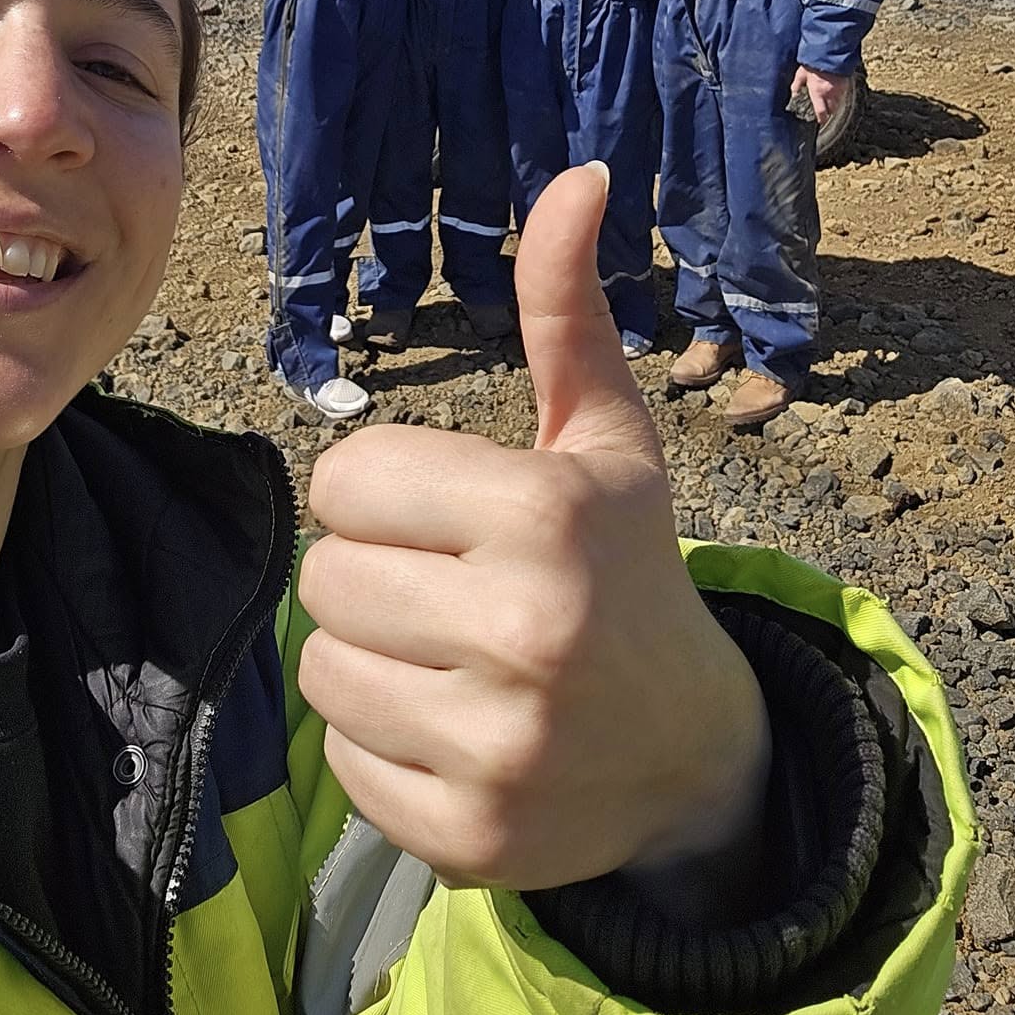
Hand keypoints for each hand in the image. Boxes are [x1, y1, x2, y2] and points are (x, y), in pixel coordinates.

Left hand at [298, 164, 769, 892]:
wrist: (694, 751)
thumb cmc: (627, 565)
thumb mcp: (602, 437)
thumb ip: (565, 310)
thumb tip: (576, 173)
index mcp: (546, 515)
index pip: (346, 479)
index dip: (385, 492)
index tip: (447, 514)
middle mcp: (526, 632)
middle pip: (322, 577)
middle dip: (372, 572)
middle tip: (446, 588)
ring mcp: (499, 747)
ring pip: (320, 669)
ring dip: (368, 656)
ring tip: (448, 655)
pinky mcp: (470, 840)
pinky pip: (343, 762)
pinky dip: (382, 744)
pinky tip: (456, 728)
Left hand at [792, 64, 847, 123]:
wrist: (828, 51)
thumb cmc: (812, 63)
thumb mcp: (801, 74)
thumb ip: (797, 85)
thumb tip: (794, 94)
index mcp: (818, 93)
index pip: (822, 112)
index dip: (822, 118)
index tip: (820, 120)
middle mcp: (830, 93)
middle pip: (833, 110)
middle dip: (829, 111)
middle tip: (825, 110)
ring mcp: (840, 88)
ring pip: (839, 102)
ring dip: (835, 103)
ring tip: (829, 100)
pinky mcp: (846, 82)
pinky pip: (844, 93)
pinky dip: (840, 95)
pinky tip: (835, 90)